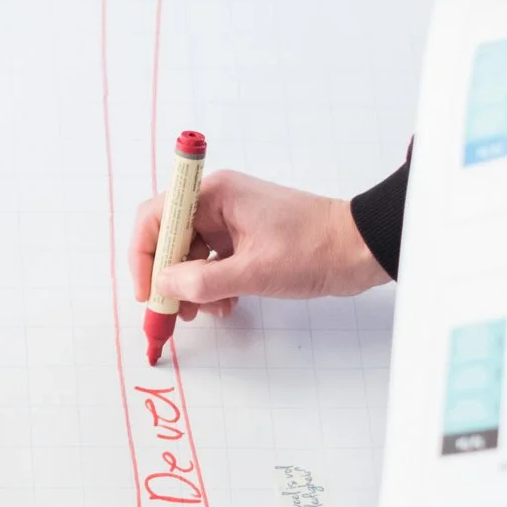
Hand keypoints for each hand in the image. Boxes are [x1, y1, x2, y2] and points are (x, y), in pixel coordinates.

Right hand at [128, 168, 389, 316]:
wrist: (362, 249)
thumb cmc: (315, 249)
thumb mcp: (253, 272)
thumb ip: (201, 282)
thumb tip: (163, 286)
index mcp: (214, 194)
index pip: (155, 217)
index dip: (143, 256)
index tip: (147, 291)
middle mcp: (218, 202)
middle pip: (170, 238)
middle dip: (169, 277)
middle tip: (174, 311)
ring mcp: (232, 220)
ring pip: (190, 254)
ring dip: (192, 286)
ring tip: (207, 311)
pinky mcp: (246, 238)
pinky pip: (213, 262)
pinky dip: (212, 285)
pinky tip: (225, 304)